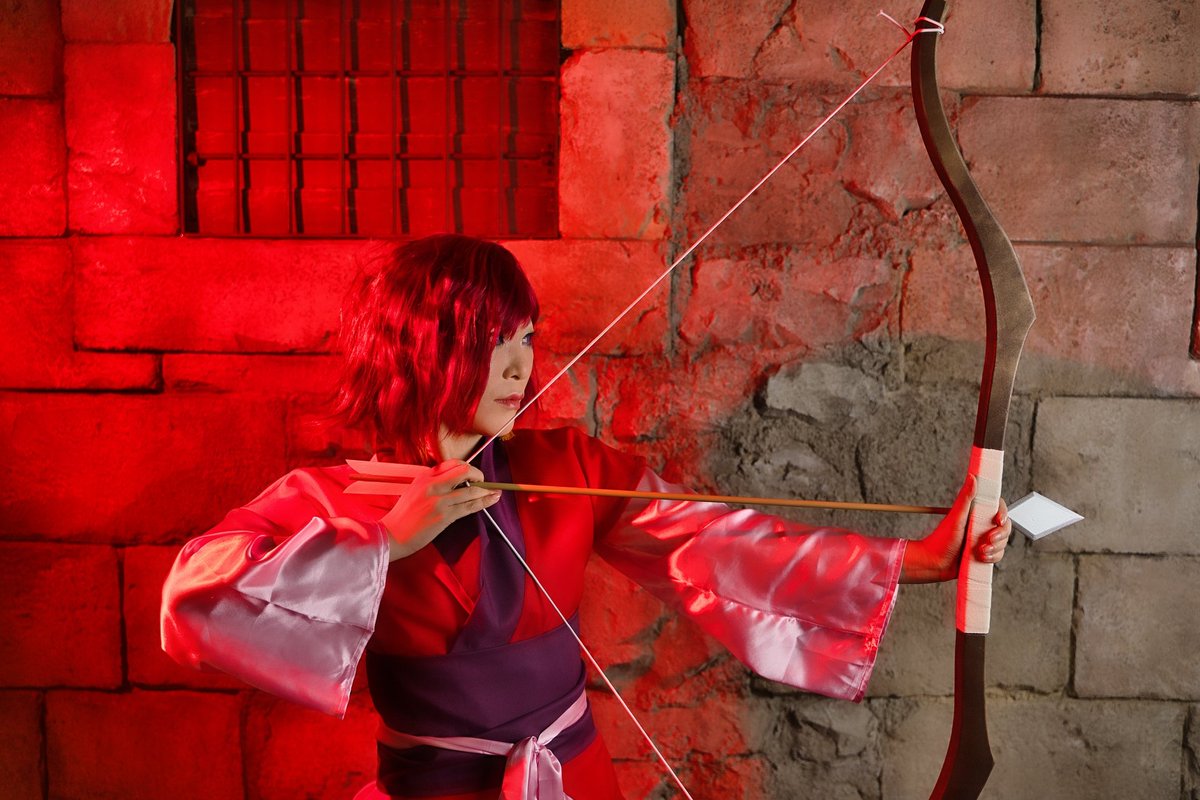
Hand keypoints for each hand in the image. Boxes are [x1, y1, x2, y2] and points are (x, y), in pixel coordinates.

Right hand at [379, 460, 500, 559]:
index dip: (467, 467)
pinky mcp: (444, 516)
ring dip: (486, 491)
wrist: (393, 535)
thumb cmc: (404, 515)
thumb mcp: (415, 490)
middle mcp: (433, 485)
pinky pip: (469, 507)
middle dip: (479, 475)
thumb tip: (456, 481)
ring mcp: (439, 500)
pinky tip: (492, 500)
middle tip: (484, 481)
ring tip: (496, 492)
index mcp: (425, 476)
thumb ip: (433, 482)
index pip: (452, 463)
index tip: (473, 474)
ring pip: (471, 491)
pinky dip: (484, 503)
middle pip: (464, 471)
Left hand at [900, 475, 1012, 583]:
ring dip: (995, 548)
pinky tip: (981, 558)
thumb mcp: (955, 517)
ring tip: (980, 551)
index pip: (998, 508)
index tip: (998, 520)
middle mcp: (982, 526)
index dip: (1003, 513)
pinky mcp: (985, 555)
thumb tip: (972, 477)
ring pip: (1003, 542)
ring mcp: (984, 541)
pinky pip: (998, 555)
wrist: (935, 563)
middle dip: (1000, 535)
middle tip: (988, 540)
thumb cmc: (941, 539)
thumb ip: (965, 498)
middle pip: (1005, 526)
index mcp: (976, 514)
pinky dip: (992, 557)